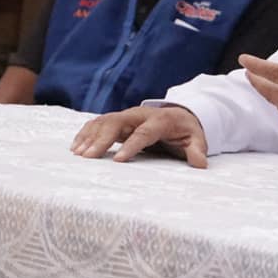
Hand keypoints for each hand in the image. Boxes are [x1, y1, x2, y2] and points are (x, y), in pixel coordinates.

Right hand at [70, 105, 207, 167]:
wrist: (180, 114)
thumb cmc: (186, 130)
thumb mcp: (196, 138)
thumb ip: (196, 149)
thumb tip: (201, 163)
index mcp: (160, 120)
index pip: (144, 132)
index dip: (132, 145)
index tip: (119, 160)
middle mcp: (140, 115)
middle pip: (117, 122)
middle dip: (101, 138)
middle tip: (88, 157)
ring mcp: (127, 115)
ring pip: (105, 121)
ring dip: (90, 136)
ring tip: (78, 154)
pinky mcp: (119, 120)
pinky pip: (99, 123)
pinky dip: (86, 132)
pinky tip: (76, 146)